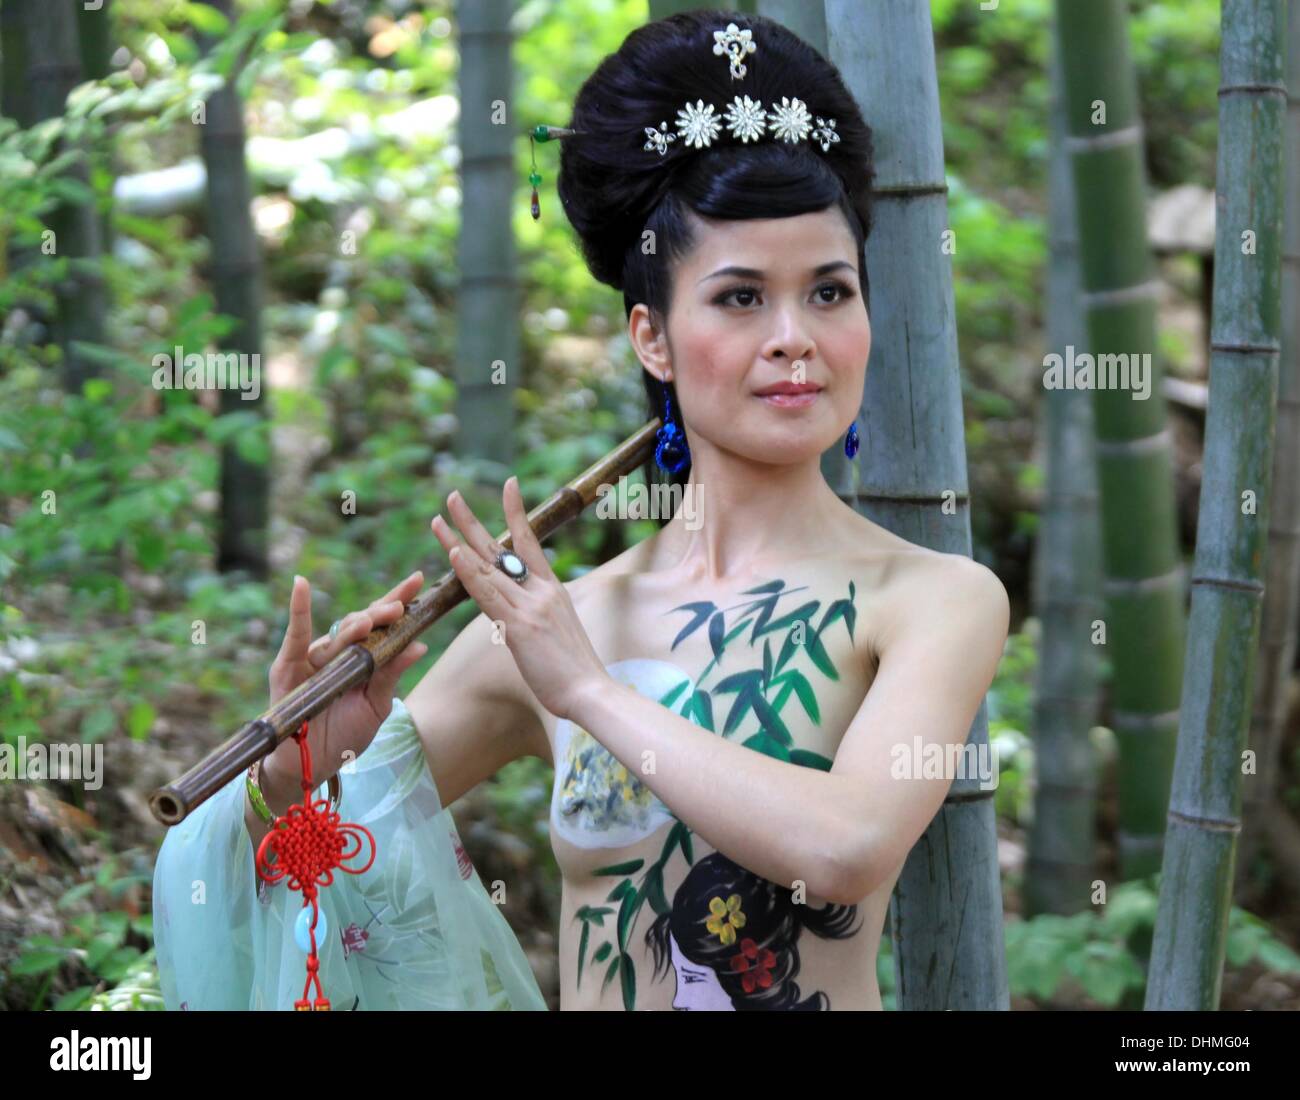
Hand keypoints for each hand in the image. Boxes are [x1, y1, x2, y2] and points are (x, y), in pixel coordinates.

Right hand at [263, 571, 428, 807]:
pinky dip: (297, 609)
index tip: (417, 580)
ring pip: (337, 635)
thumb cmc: (345, 735)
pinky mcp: (287, 666)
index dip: (398, 600)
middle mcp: (339, 652)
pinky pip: (294, 635)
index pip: (382, 624)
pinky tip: (300, 585)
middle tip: (398, 608)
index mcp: (362, 657)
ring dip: (354, 627)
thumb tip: (420, 644)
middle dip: (381, 614)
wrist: (311, 766)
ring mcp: (313, 657)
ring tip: (371, 621)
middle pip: (361, 622)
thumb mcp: (376, 706)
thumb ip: (391, 675)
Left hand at [431, 476, 609, 719]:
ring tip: (438, 518)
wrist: (591, 691)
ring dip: (459, 541)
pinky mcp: (520, 627)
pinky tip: (454, 554)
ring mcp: (530, 607)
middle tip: (452, 496)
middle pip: (501, 548)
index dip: (516, 514)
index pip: (530, 543)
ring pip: (488, 568)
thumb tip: (521, 615)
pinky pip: (488, 596)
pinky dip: (470, 573)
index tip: (508, 485)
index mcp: (553, 590)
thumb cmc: (576, 671)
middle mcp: (541, 591)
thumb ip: (538, 616)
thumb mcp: (559, 633)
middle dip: (472, 521)